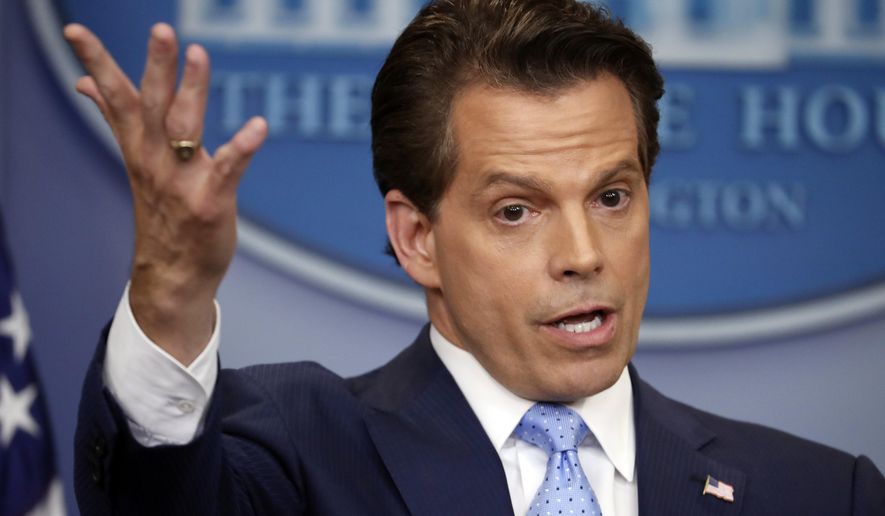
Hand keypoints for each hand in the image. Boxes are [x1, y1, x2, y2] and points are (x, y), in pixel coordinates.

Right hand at [64, 23, 267, 364]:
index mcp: (138, 147)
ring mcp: (182, 181)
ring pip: (186, 128)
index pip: (115, 97)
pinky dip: (242, 147)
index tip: (76, 30)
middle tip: (162, 29)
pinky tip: (259, 126)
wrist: (172, 275)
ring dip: (192, 91)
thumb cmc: (161, 211)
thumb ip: (117, 118)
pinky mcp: (211, 202)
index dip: (96, 63)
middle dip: (156, 66)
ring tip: (199, 54)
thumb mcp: (136, 160)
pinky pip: (227, 169)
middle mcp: (154, 161)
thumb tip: (85, 84)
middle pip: (152, 105)